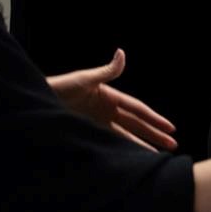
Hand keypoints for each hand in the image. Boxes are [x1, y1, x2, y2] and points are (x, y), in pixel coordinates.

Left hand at [47, 48, 177, 151]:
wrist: (37, 103)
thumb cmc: (59, 87)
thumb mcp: (84, 79)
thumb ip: (107, 71)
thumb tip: (122, 53)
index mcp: (109, 97)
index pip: (137, 110)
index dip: (154, 118)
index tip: (170, 127)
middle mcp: (107, 111)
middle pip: (136, 125)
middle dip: (154, 134)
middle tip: (172, 144)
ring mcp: (98, 123)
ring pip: (126, 136)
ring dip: (141, 145)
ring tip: (157, 155)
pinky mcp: (88, 133)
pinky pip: (110, 143)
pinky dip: (122, 150)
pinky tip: (131, 158)